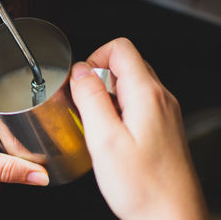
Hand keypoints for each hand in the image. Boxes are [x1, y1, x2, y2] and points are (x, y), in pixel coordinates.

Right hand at [70, 38, 206, 218]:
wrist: (172, 217)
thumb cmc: (143, 186)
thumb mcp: (104, 139)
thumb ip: (90, 98)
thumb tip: (80, 71)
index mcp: (146, 94)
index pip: (120, 48)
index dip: (95, 57)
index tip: (82, 81)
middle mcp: (160, 98)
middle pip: (125, 64)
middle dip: (99, 77)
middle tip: (86, 105)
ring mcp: (164, 112)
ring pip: (130, 84)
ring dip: (108, 95)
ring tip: (97, 123)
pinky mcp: (161, 127)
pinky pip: (137, 103)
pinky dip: (118, 109)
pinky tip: (111, 135)